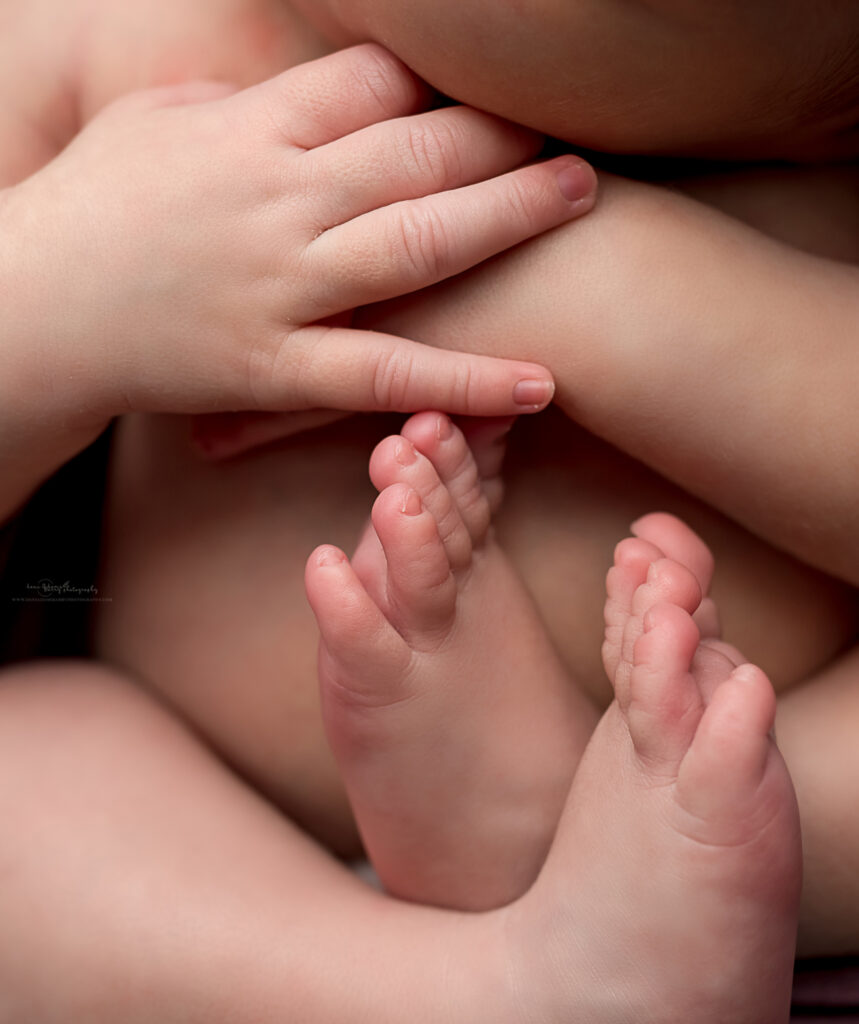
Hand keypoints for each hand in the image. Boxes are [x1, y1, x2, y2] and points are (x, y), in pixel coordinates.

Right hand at [4, 44, 594, 431]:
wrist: (37, 313)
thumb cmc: (92, 209)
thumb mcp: (155, 124)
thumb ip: (239, 105)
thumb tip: (297, 91)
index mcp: (249, 130)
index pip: (373, 84)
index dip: (442, 84)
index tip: (493, 93)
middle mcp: (277, 200)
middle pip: (416, 151)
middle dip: (503, 136)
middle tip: (576, 134)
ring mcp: (282, 287)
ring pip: (418, 245)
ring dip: (510, 218)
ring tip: (582, 198)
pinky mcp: (278, 368)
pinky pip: (387, 375)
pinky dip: (465, 382)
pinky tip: (537, 384)